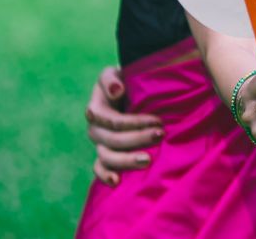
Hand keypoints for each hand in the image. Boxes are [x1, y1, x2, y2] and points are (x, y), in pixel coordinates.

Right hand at [85, 66, 163, 186]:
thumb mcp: (117, 73)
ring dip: (126, 160)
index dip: (133, 122)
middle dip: (136, 139)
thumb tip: (116, 91)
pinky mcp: (105, 154)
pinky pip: (99, 168)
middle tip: (160, 135)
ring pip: (106, 156)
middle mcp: (96, 128)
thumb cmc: (127, 81)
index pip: (109, 119)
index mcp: (97, 107)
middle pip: (111, 139)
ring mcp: (100, 143)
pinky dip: (105, 176)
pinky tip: (117, 182)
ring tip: (147, 160)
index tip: (158, 120)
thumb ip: (110, 78)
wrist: (132, 92)